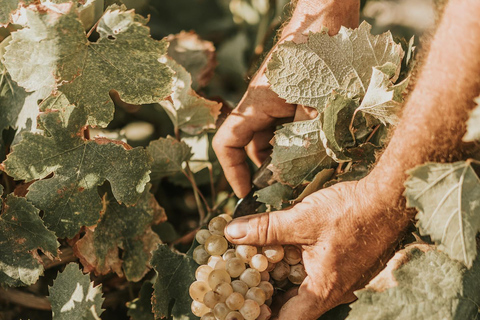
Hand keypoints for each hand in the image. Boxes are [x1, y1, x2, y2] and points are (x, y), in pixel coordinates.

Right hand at [213, 0, 359, 197]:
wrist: (328, 19)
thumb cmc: (320, 53)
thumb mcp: (316, 103)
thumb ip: (305, 139)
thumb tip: (293, 174)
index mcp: (257, 105)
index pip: (227, 143)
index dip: (232, 171)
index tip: (246, 193)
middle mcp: (261, 106)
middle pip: (253, 146)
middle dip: (268, 170)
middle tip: (290, 189)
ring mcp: (275, 102)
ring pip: (272, 139)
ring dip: (287, 156)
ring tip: (309, 171)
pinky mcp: (290, 99)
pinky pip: (286, 127)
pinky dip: (297, 141)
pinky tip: (318, 149)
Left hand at [224, 178, 408, 319]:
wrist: (388, 199)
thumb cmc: (350, 213)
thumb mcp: (301, 220)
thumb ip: (265, 229)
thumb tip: (232, 233)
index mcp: (322, 291)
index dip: (259, 318)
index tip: (239, 311)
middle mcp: (330, 291)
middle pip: (288, 306)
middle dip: (262, 298)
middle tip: (236, 286)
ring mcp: (336, 278)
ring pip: (297, 289)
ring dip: (274, 280)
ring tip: (248, 268)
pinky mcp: (338, 264)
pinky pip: (308, 274)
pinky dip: (288, 267)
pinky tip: (275, 252)